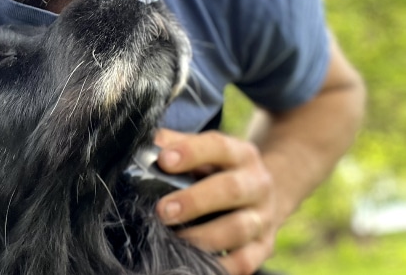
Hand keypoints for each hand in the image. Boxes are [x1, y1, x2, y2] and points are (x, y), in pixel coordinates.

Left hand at [154, 129, 279, 274]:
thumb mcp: (206, 152)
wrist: (263, 194)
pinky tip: (197, 264)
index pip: (218, 146)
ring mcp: (262, 217)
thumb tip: (142, 146)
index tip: (163, 161)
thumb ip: (175, 144)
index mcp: (240, 154)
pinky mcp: (263, 247)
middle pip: (230, 189)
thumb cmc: (220, 172)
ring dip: (204, 237)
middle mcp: (256, 183)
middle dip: (194, 201)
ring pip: (238, 228)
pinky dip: (221, 266)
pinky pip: (245, 261)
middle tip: (163, 211)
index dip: (190, 152)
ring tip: (176, 240)